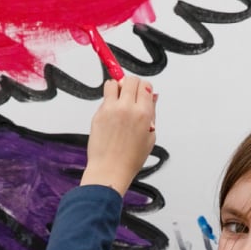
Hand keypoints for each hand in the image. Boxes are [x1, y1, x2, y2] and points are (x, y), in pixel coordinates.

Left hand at [81, 77, 156, 194]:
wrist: (110, 169)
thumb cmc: (130, 159)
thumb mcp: (150, 137)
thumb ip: (151, 113)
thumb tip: (152, 98)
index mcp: (143, 113)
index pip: (145, 85)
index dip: (144, 88)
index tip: (142, 93)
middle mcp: (127, 108)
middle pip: (130, 80)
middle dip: (131, 85)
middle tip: (130, 94)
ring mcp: (111, 110)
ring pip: (113, 83)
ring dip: (117, 87)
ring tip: (118, 98)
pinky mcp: (98, 114)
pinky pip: (104, 98)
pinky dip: (108, 100)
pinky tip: (111, 112)